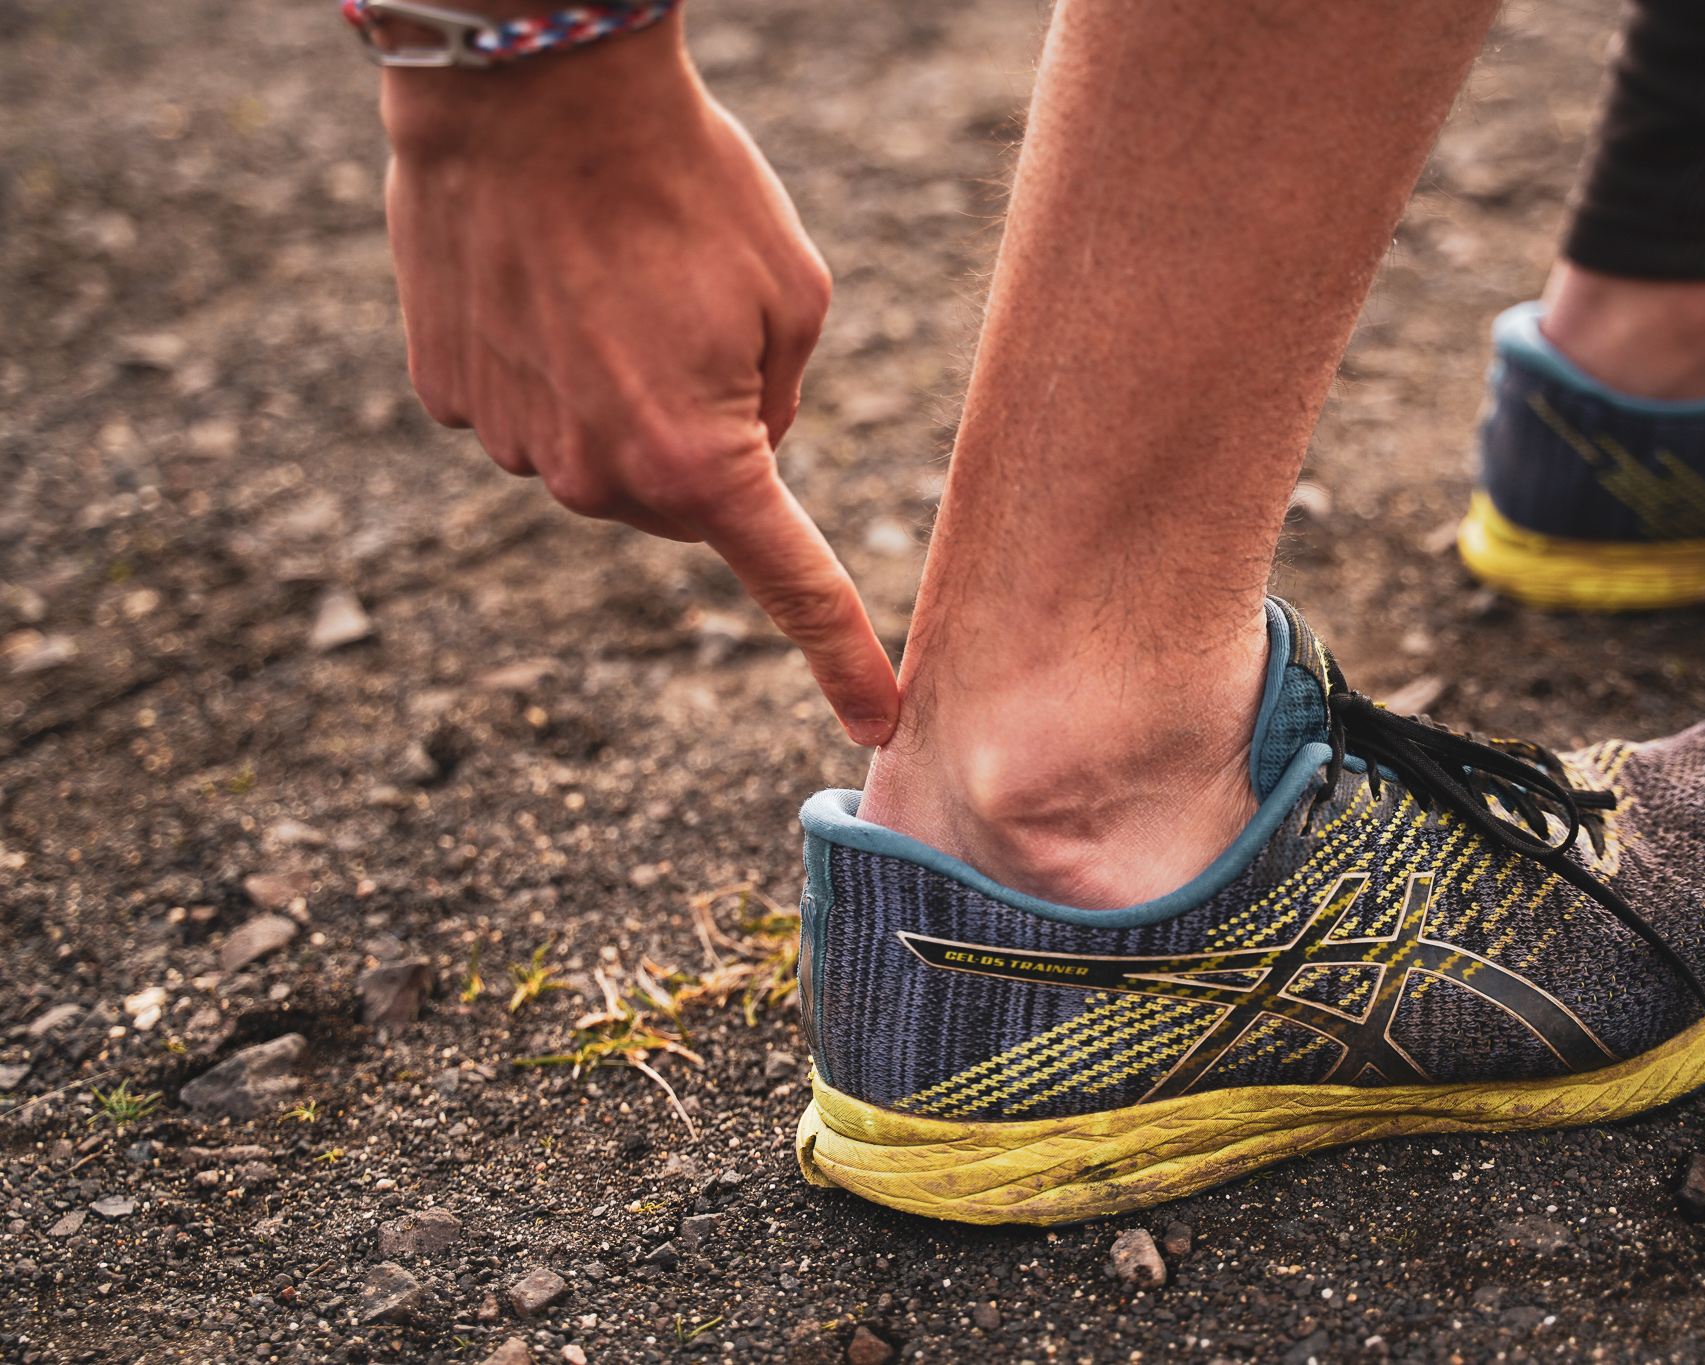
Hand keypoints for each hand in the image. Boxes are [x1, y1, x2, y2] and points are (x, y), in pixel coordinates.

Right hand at [380, 19, 897, 744]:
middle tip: (698, 325)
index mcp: (704, 466)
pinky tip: (548, 286)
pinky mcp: (452, 397)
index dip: (842, 657)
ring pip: (603, 456)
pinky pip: (530, 411)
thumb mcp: (793, 296)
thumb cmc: (688, 183)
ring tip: (616, 286)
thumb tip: (740, 446)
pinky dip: (548, 366)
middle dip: (709, 439)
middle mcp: (599, 482)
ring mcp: (516, 445)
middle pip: (685, 502)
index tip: (877, 720)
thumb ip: (779, 403)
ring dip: (623, 395)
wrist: (531, 90)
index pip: (793, 586)